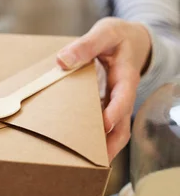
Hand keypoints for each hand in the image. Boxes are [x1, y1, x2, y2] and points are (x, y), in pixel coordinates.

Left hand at [56, 18, 151, 162]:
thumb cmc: (119, 37)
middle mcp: (124, 94)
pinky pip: (104, 124)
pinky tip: (78, 145)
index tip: (104, 125)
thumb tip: (62, 60)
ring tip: (85, 162)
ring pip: (115, 130)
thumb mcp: (105, 33)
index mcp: (126, 76)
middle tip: (94, 159)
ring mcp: (117, 102)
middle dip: (111, 143)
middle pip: (122, 124)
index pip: (124, 97)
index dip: (115, 112)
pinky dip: (95, 136)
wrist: (132, 39)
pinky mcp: (108, 105)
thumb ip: (86, 45)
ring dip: (103, 146)